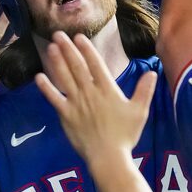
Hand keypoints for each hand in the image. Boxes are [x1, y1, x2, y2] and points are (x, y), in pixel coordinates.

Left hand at [35, 32, 156, 163]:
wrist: (108, 157)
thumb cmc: (126, 135)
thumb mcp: (140, 111)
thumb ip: (144, 90)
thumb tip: (153, 73)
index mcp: (107, 90)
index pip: (95, 64)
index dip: (87, 49)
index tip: (79, 36)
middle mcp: (90, 93)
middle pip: (77, 67)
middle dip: (68, 49)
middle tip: (58, 34)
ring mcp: (76, 104)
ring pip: (65, 78)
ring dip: (57, 62)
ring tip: (51, 47)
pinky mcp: (66, 116)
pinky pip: (54, 99)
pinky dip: (46, 87)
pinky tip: (39, 77)